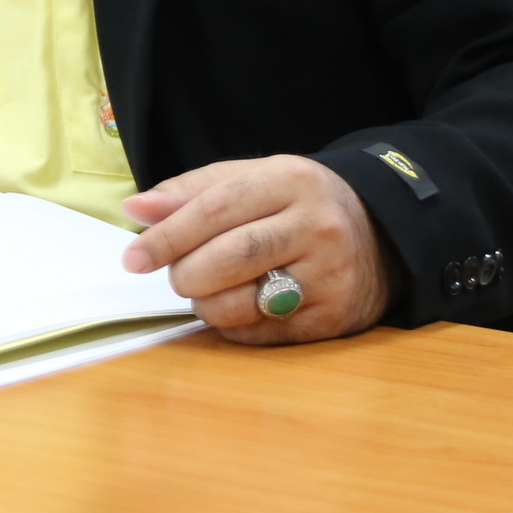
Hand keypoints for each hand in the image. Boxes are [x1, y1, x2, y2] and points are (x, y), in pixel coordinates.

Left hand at [120, 155, 391, 344]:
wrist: (379, 235)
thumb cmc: (298, 204)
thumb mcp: (252, 178)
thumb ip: (192, 192)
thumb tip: (135, 209)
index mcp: (290, 181)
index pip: (214, 210)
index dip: (167, 237)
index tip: (132, 258)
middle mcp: (316, 227)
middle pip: (226, 259)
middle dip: (186, 274)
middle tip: (179, 274)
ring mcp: (329, 276)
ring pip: (240, 303)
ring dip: (205, 304)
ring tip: (209, 288)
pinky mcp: (333, 318)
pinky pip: (260, 333)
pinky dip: (232, 325)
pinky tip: (238, 305)